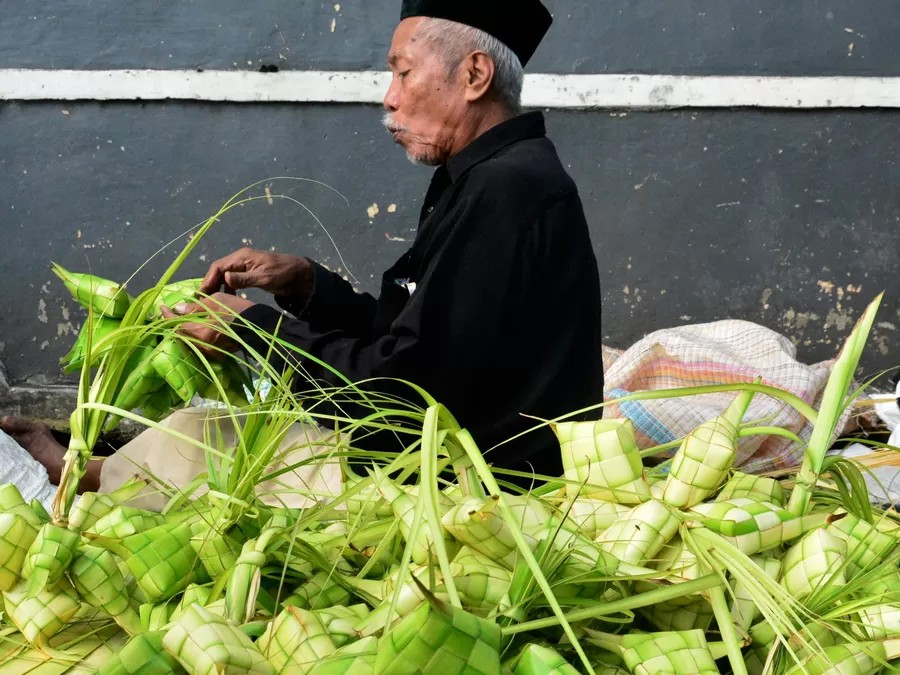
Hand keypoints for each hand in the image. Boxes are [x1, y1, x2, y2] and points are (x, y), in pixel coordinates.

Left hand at [160, 292, 255, 354]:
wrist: (260, 327)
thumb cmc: (239, 310)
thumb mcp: (216, 301)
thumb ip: (195, 307)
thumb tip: (178, 309)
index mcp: (203, 332)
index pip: (177, 324)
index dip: (166, 315)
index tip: (161, 306)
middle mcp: (204, 345)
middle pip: (181, 335)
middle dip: (173, 323)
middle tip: (169, 312)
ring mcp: (210, 351)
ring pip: (189, 341)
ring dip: (182, 329)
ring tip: (180, 318)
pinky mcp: (217, 353)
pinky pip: (198, 344)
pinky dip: (193, 335)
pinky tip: (193, 327)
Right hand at [199, 247, 313, 298]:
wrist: (300, 274)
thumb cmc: (283, 274)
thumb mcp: (264, 278)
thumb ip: (245, 279)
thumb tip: (225, 278)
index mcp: (242, 257)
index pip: (218, 267)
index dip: (207, 280)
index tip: (200, 295)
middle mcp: (240, 259)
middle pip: (218, 271)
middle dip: (209, 285)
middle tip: (202, 301)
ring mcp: (244, 266)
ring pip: (224, 276)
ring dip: (217, 287)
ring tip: (211, 302)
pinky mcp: (249, 274)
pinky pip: (233, 280)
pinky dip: (227, 289)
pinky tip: (227, 300)